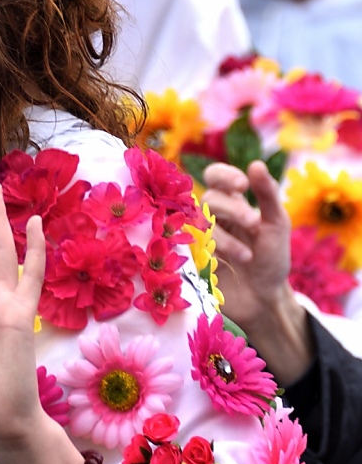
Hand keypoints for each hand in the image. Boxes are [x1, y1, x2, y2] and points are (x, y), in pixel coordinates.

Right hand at [202, 160, 291, 326]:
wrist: (263, 299)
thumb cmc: (271, 259)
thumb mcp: (277, 225)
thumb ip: (267, 195)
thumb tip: (256, 163)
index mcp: (232, 202)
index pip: (215, 176)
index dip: (224, 176)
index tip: (242, 185)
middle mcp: (212, 216)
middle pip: (208, 198)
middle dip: (232, 209)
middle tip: (253, 224)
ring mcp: (198, 237)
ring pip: (198, 222)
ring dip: (225, 237)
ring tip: (247, 256)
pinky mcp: (189, 258)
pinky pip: (187, 246)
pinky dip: (208, 253)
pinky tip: (225, 264)